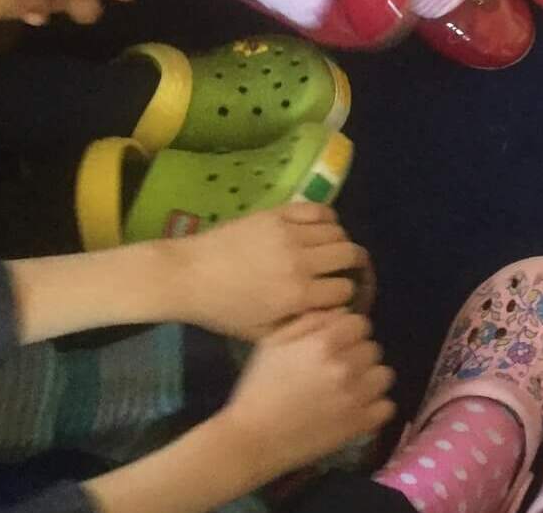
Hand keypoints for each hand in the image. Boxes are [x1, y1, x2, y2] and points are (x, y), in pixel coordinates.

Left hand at [162, 204, 368, 340]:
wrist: (188, 275)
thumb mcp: (262, 333)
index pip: (345, 290)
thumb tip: (331, 315)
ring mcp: (289, 233)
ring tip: (330, 251)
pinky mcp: (278, 214)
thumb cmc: (223, 310)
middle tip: (347, 270)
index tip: (340, 297)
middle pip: (351, 255)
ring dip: (340, 242)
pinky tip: (319, 229)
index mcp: (296, 295)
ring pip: (338, 231)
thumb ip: (300, 325)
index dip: (347, 296)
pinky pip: (318, 209)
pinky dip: (326, 219)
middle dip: (355, 265)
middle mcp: (300, 261)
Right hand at [214, 311, 395, 480]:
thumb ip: (311, 321)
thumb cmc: (259, 387)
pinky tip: (356, 408)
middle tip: (338, 369)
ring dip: (369, 379)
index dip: (349, 332)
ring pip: (384, 375)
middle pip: (373, 349)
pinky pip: (387, 407)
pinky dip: (375, 407)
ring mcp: (356, 397)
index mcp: (324, 343)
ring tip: (349, 388)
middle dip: (358, 355)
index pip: (361, 324)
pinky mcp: (360, 424)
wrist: (254, 438)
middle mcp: (346, 366)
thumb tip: (344, 312)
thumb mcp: (274, 342)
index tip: (337, 344)